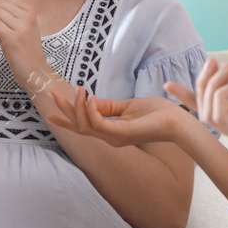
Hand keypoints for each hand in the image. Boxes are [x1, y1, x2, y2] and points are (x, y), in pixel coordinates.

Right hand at [43, 89, 192, 147]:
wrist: (178, 122)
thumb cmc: (158, 114)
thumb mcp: (129, 106)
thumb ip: (109, 106)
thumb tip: (92, 101)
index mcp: (110, 132)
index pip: (82, 126)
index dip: (66, 119)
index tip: (49, 111)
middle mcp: (109, 137)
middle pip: (79, 127)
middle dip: (64, 110)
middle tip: (50, 93)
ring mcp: (115, 137)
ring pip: (85, 126)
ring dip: (77, 107)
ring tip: (78, 90)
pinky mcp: (122, 134)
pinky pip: (98, 124)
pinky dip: (91, 110)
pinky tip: (90, 97)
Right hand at [165, 59, 227, 147]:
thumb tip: (227, 75)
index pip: (210, 112)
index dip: (189, 97)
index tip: (167, 84)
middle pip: (206, 110)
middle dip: (203, 82)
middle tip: (216, 63)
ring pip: (209, 113)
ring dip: (213, 85)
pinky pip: (220, 114)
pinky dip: (221, 92)